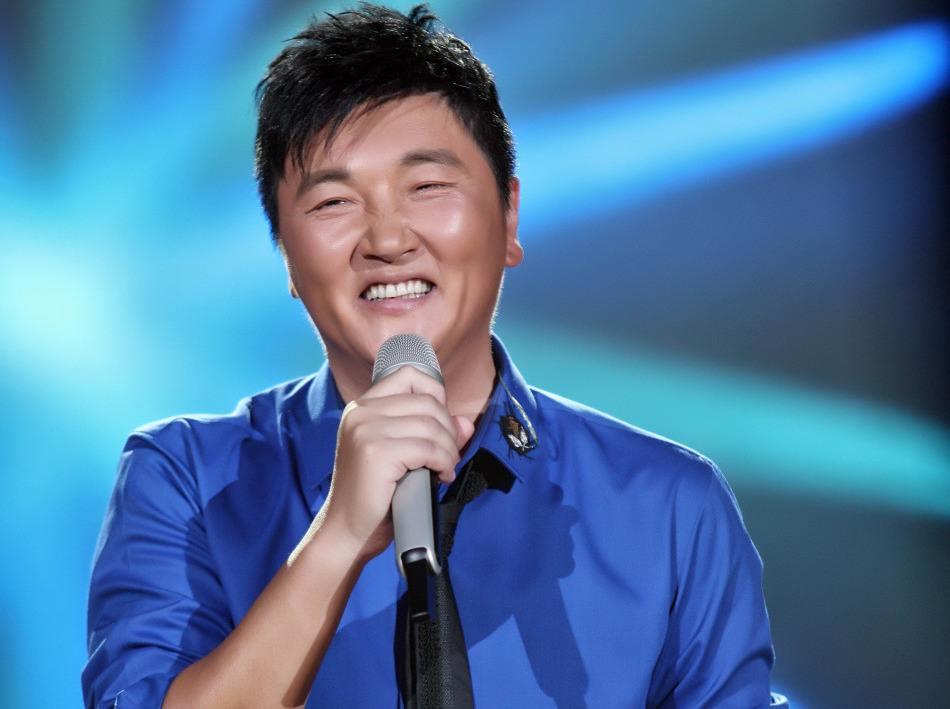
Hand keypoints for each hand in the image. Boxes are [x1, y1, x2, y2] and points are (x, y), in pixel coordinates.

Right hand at [315, 365, 474, 561]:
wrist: (347, 531)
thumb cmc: (374, 495)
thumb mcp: (401, 455)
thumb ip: (430, 433)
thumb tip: (465, 422)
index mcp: (362, 406)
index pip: (409, 375)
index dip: (436, 394)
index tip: (441, 423)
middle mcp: (361, 412)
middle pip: (427, 402)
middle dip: (448, 430)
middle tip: (448, 456)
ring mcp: (366, 430)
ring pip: (431, 426)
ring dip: (448, 449)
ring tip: (445, 467)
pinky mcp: (377, 452)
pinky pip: (428, 448)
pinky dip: (443, 462)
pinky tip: (440, 476)